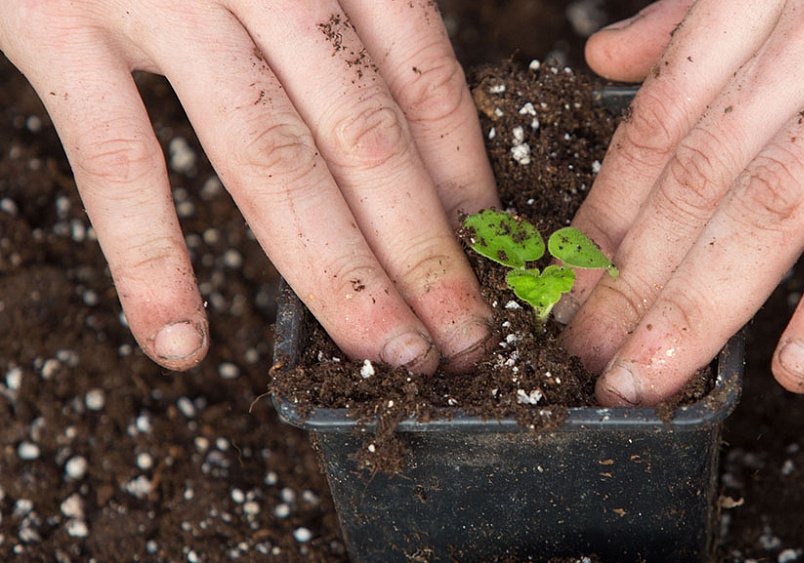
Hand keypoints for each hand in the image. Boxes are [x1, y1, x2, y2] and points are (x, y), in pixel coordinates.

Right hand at [0, 1, 497, 372]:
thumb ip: (341, 23)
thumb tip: (407, 143)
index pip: (421, 81)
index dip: (464, 180)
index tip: (490, 258)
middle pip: (365, 136)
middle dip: (423, 251)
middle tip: (465, 339)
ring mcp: (163, 2)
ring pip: (271, 159)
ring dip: (337, 273)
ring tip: (386, 354)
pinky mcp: (57, 26)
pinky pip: (117, 160)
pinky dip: (149, 258)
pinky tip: (181, 343)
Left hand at [557, 0, 803, 404]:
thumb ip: (702, 12)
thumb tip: (609, 55)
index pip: (664, 116)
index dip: (608, 208)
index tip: (568, 284)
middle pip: (704, 169)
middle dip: (635, 275)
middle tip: (589, 356)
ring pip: (781, 197)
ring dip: (704, 302)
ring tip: (650, 378)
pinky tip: (798, 365)